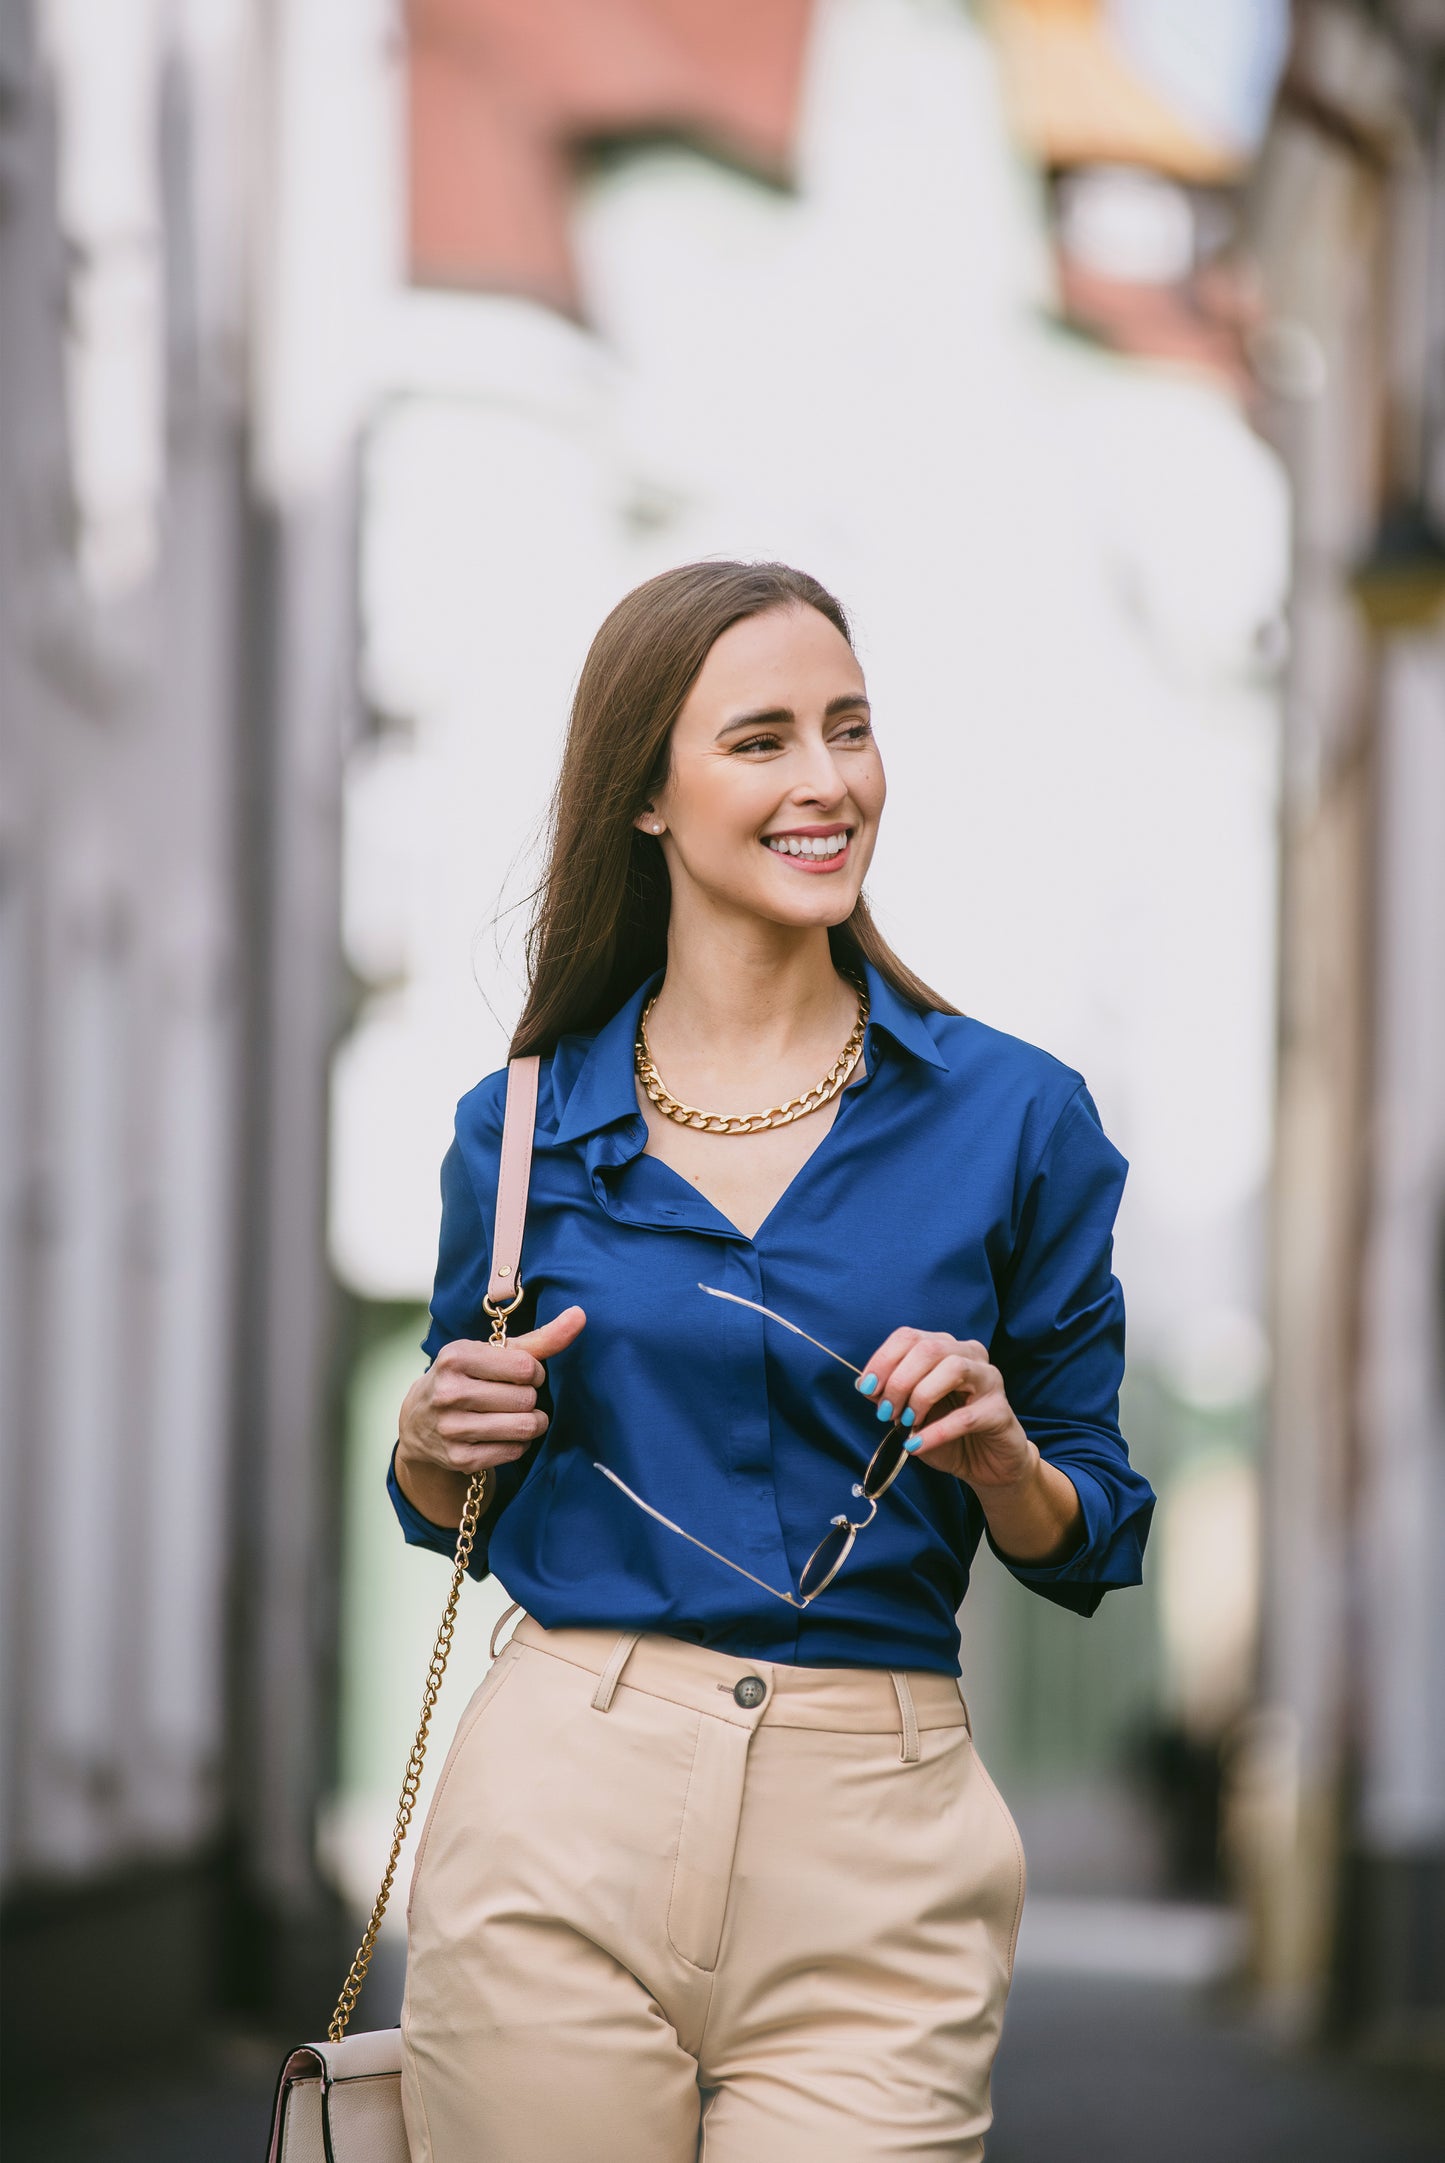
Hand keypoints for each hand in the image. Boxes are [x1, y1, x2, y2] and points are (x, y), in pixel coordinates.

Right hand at [396, 1306, 586, 1520]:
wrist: (417, 1422)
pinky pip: (514, 1451)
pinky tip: (505, 1434)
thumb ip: (539, 1338)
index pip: (526, 1367)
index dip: (535, 1372)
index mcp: (456, 1357)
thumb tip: (580, 1315)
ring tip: (520, 1415)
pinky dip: (519, 1443)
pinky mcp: (460, 1459)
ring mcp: (452, 1428)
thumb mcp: (491, 1353)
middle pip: (526, 1398)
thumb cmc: (466, 1377)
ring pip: (525, 1427)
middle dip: (531, 1397)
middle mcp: (449, 1392)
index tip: (525, 1374)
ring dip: (533, 1422)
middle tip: (518, 1396)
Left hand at [855, 1327, 1034, 1491]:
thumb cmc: (948, 1432)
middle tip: (886, 1412)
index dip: (883, 1360)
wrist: (986, 1464)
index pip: (909, 1337)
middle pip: (928, 1350)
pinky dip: (936, 1431)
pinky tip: (916, 1444)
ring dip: (920, 1396)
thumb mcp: (911, 1412)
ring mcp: (989, 1380)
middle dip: (899, 1381)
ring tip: (907, 1422)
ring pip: (953, 1368)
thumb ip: (891, 1395)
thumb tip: (865, 1385)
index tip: (866, 1388)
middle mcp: (970, 1355)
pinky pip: (965, 1416)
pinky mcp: (1000, 1411)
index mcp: (946, 1348)